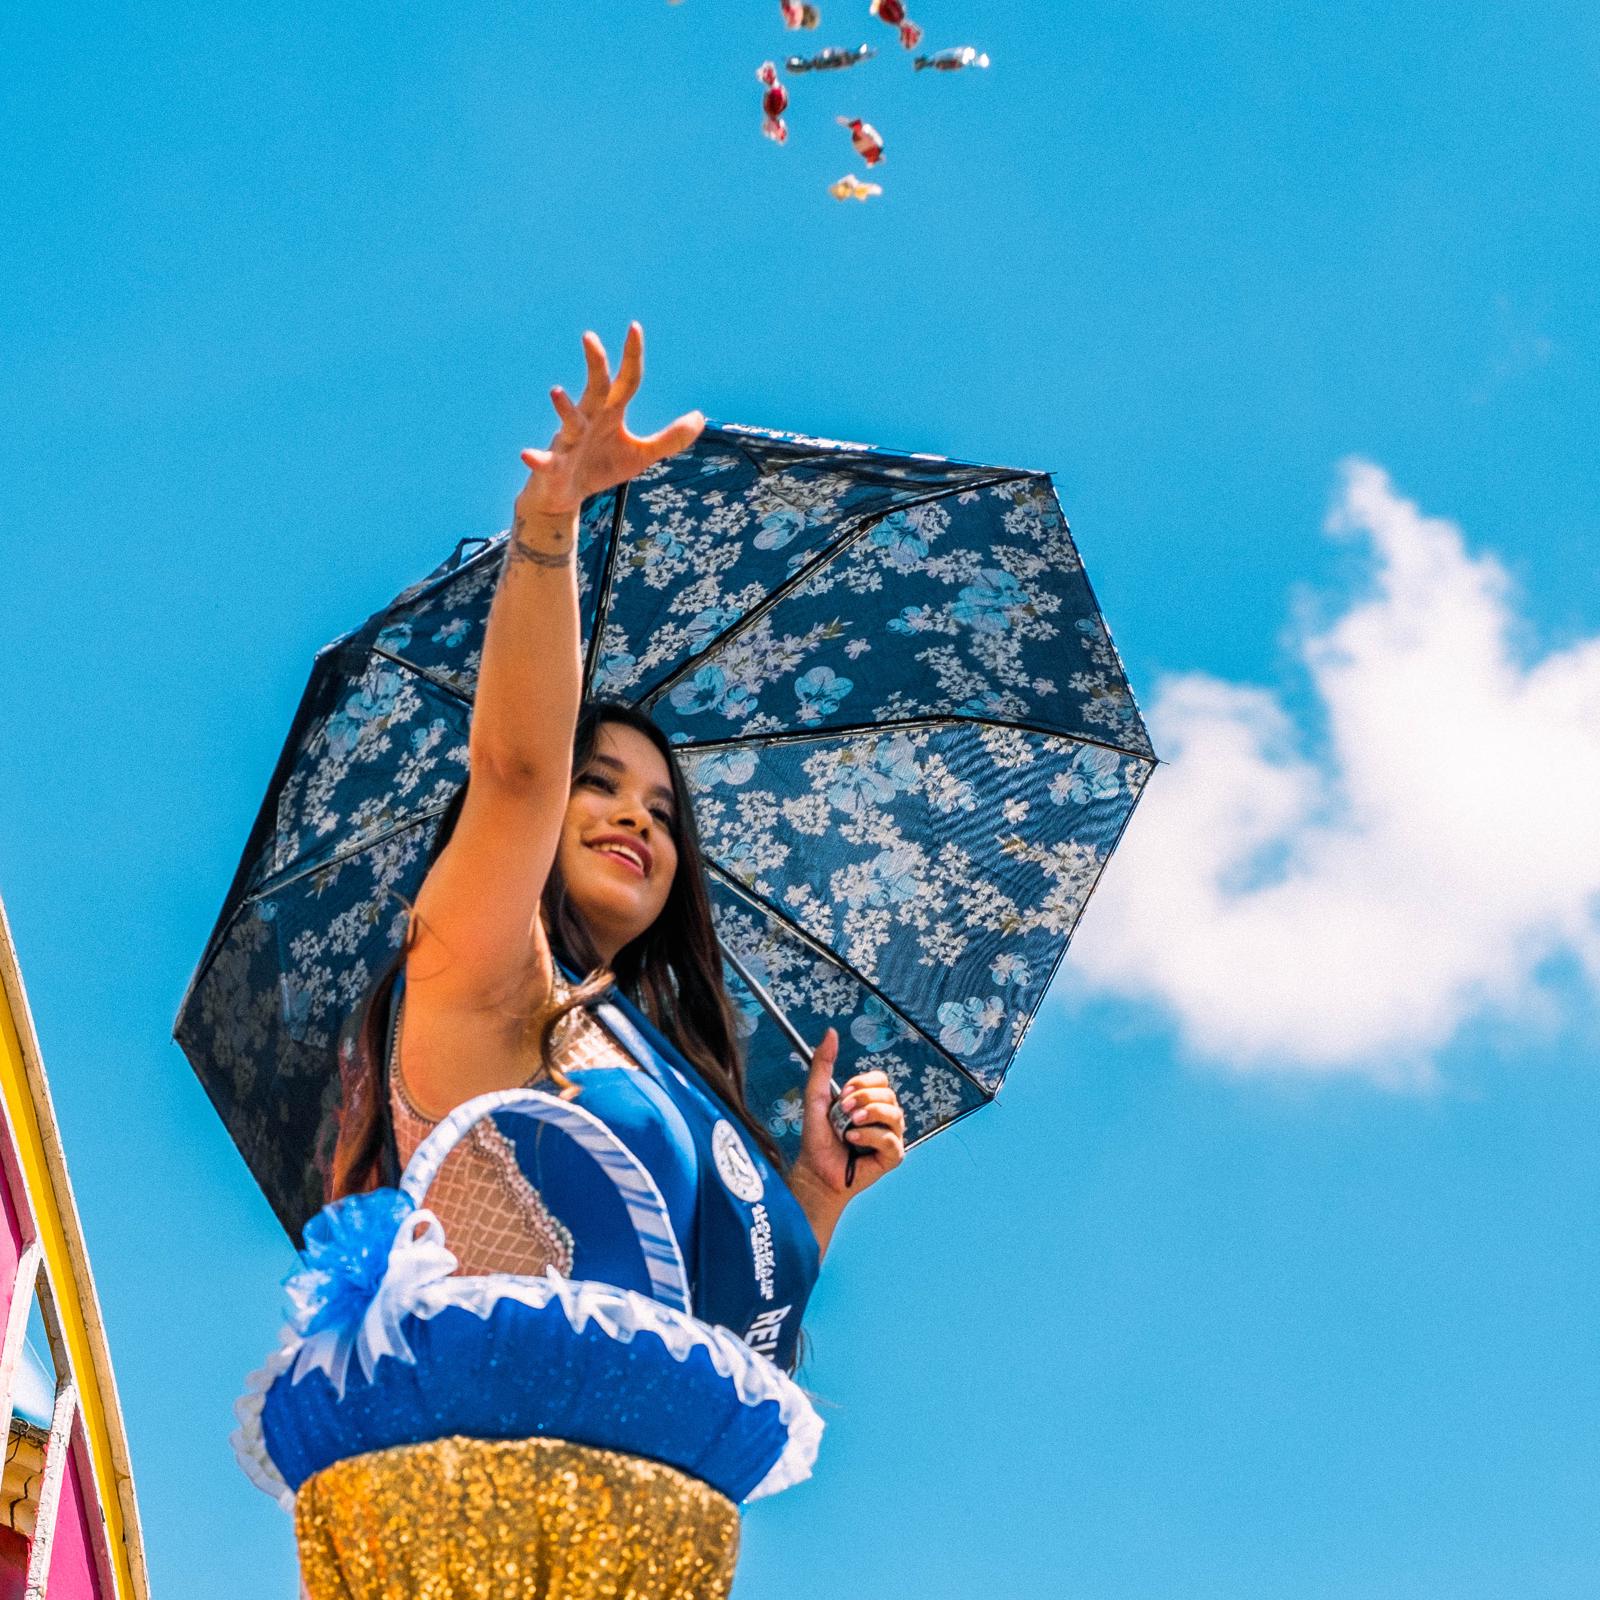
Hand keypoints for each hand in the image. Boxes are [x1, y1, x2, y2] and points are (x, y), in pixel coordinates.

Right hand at [517, 323, 703, 518]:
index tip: (634, 327)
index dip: (631, 357)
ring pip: (568, 422)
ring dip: (564, 408)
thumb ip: (670, 438)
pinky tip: (527, 455)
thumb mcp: (641, 455)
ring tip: (556, 391)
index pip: (626, 381)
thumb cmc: (602, 467)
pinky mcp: (552, 467)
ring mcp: (569, 442)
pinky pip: (544, 462)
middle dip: (594, 365)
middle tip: (590, 337)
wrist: (566, 495)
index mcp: (611, 413)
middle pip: (595, 389)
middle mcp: (588, 420)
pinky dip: (536, 458)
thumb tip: (699, 417)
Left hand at [792, 1029, 905, 1206]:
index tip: (842, 1095)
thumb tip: (830, 1032)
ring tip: (848, 1127)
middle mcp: (885, 1117)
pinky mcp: (893, 1156)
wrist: (815, 1170)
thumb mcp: (816, 1095)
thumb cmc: (817, 1136)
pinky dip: (870, 1137)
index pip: (881, 1079)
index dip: (862, 1084)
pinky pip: (891, 1139)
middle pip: (888, 1095)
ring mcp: (891, 1136)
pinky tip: (853, 1141)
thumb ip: (823, 1064)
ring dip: (867, 1117)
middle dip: (862, 1100)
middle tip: (843, 1113)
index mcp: (871, 1101)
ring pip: (894, 1114)